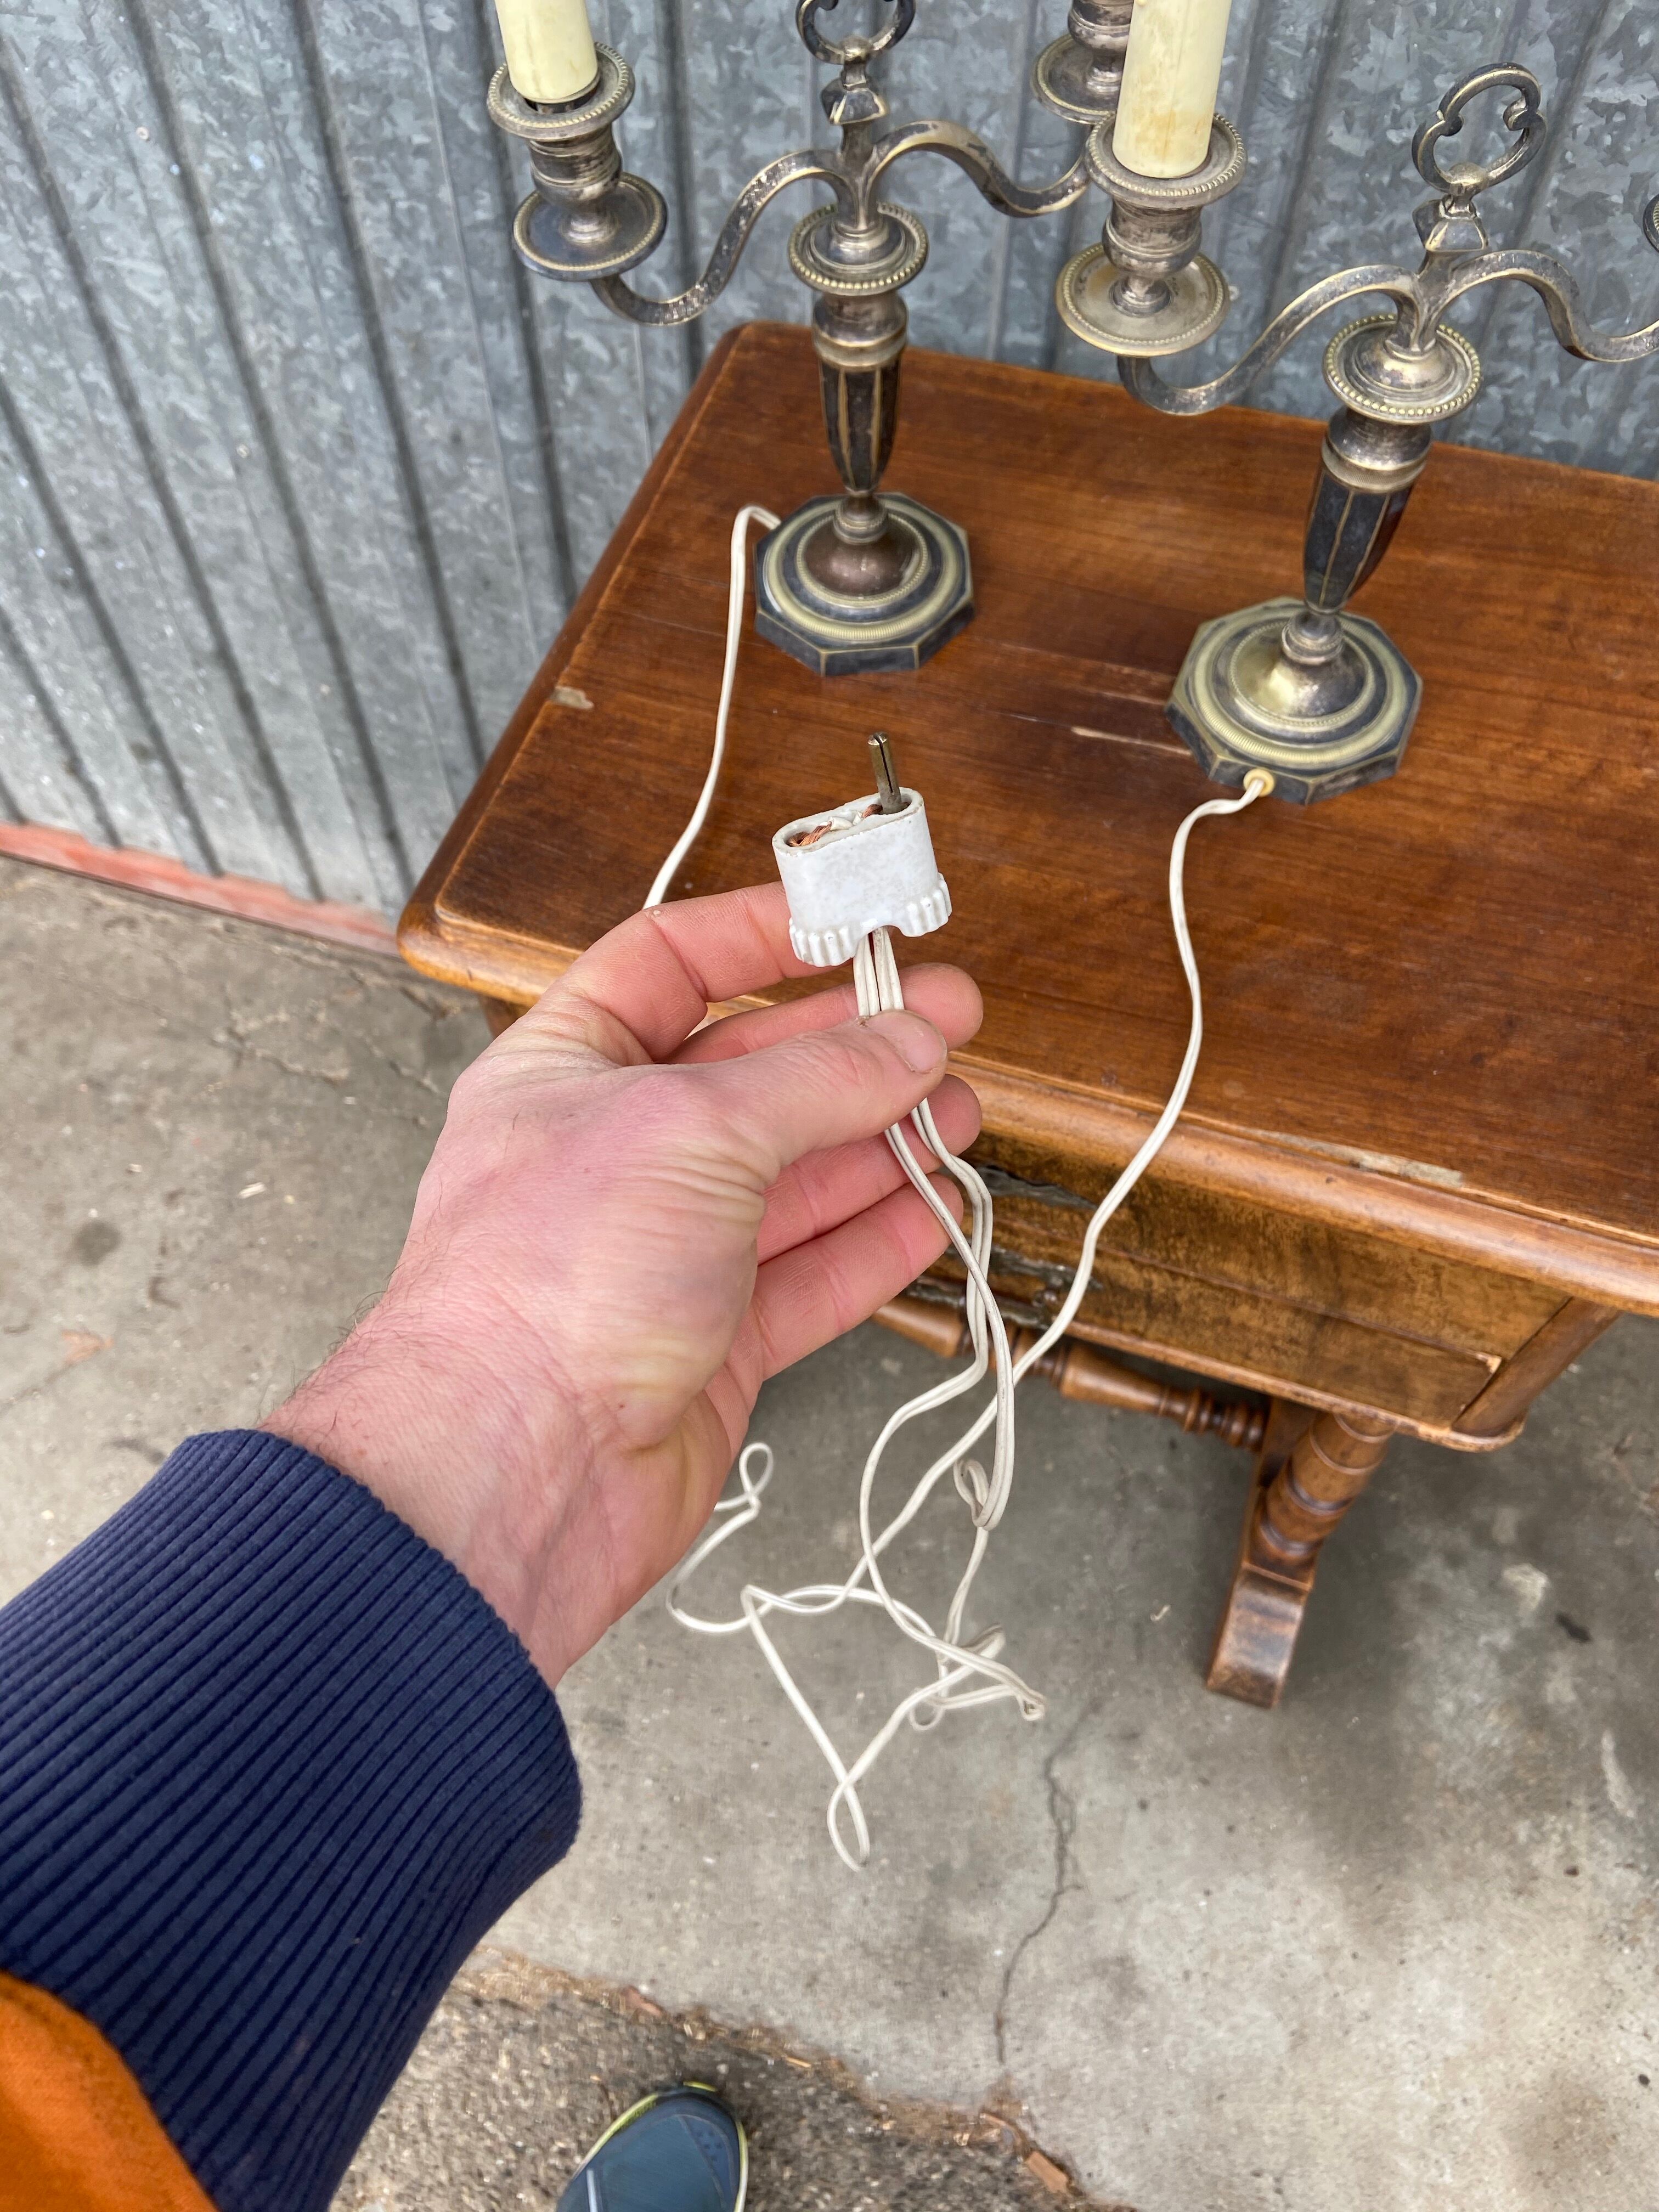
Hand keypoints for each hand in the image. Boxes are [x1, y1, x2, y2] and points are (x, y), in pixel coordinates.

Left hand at [265, 883, 982, 1685]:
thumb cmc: (543, 1283)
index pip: (666, 965)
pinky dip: (873, 1240)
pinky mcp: (708, 1344)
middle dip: (851, 1046)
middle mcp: (612, 1157)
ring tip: (961, 1111)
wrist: (511, 1472)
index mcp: (565, 1072)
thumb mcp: (694, 1132)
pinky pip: (808, 1275)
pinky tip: (933, 1206)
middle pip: (749, 1076)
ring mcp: (662, 1254)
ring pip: (791, 1179)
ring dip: (879, 1141)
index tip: (851, 921)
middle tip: (948, 1021)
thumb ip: (816, 1082)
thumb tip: (908, 1042)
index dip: (758, 935)